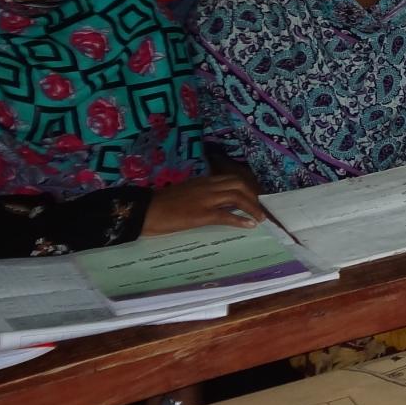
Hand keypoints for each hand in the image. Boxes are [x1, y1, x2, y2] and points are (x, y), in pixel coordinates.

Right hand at [142, 175, 267, 235]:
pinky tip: (249, 225)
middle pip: (239, 184)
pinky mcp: (201, 214)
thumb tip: (216, 202)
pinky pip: (226, 215)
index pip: (231, 179)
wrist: (144, 210)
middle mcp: (207, 186)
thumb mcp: (185, 193)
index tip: (256, 197)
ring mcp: (205, 199)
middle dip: (254, 196)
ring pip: (236, 197)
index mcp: (203, 181)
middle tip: (261, 208)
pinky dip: (240, 220)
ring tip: (260, 218)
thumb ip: (201, 194)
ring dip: (252, 207)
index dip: (247, 188)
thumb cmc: (161, 204)